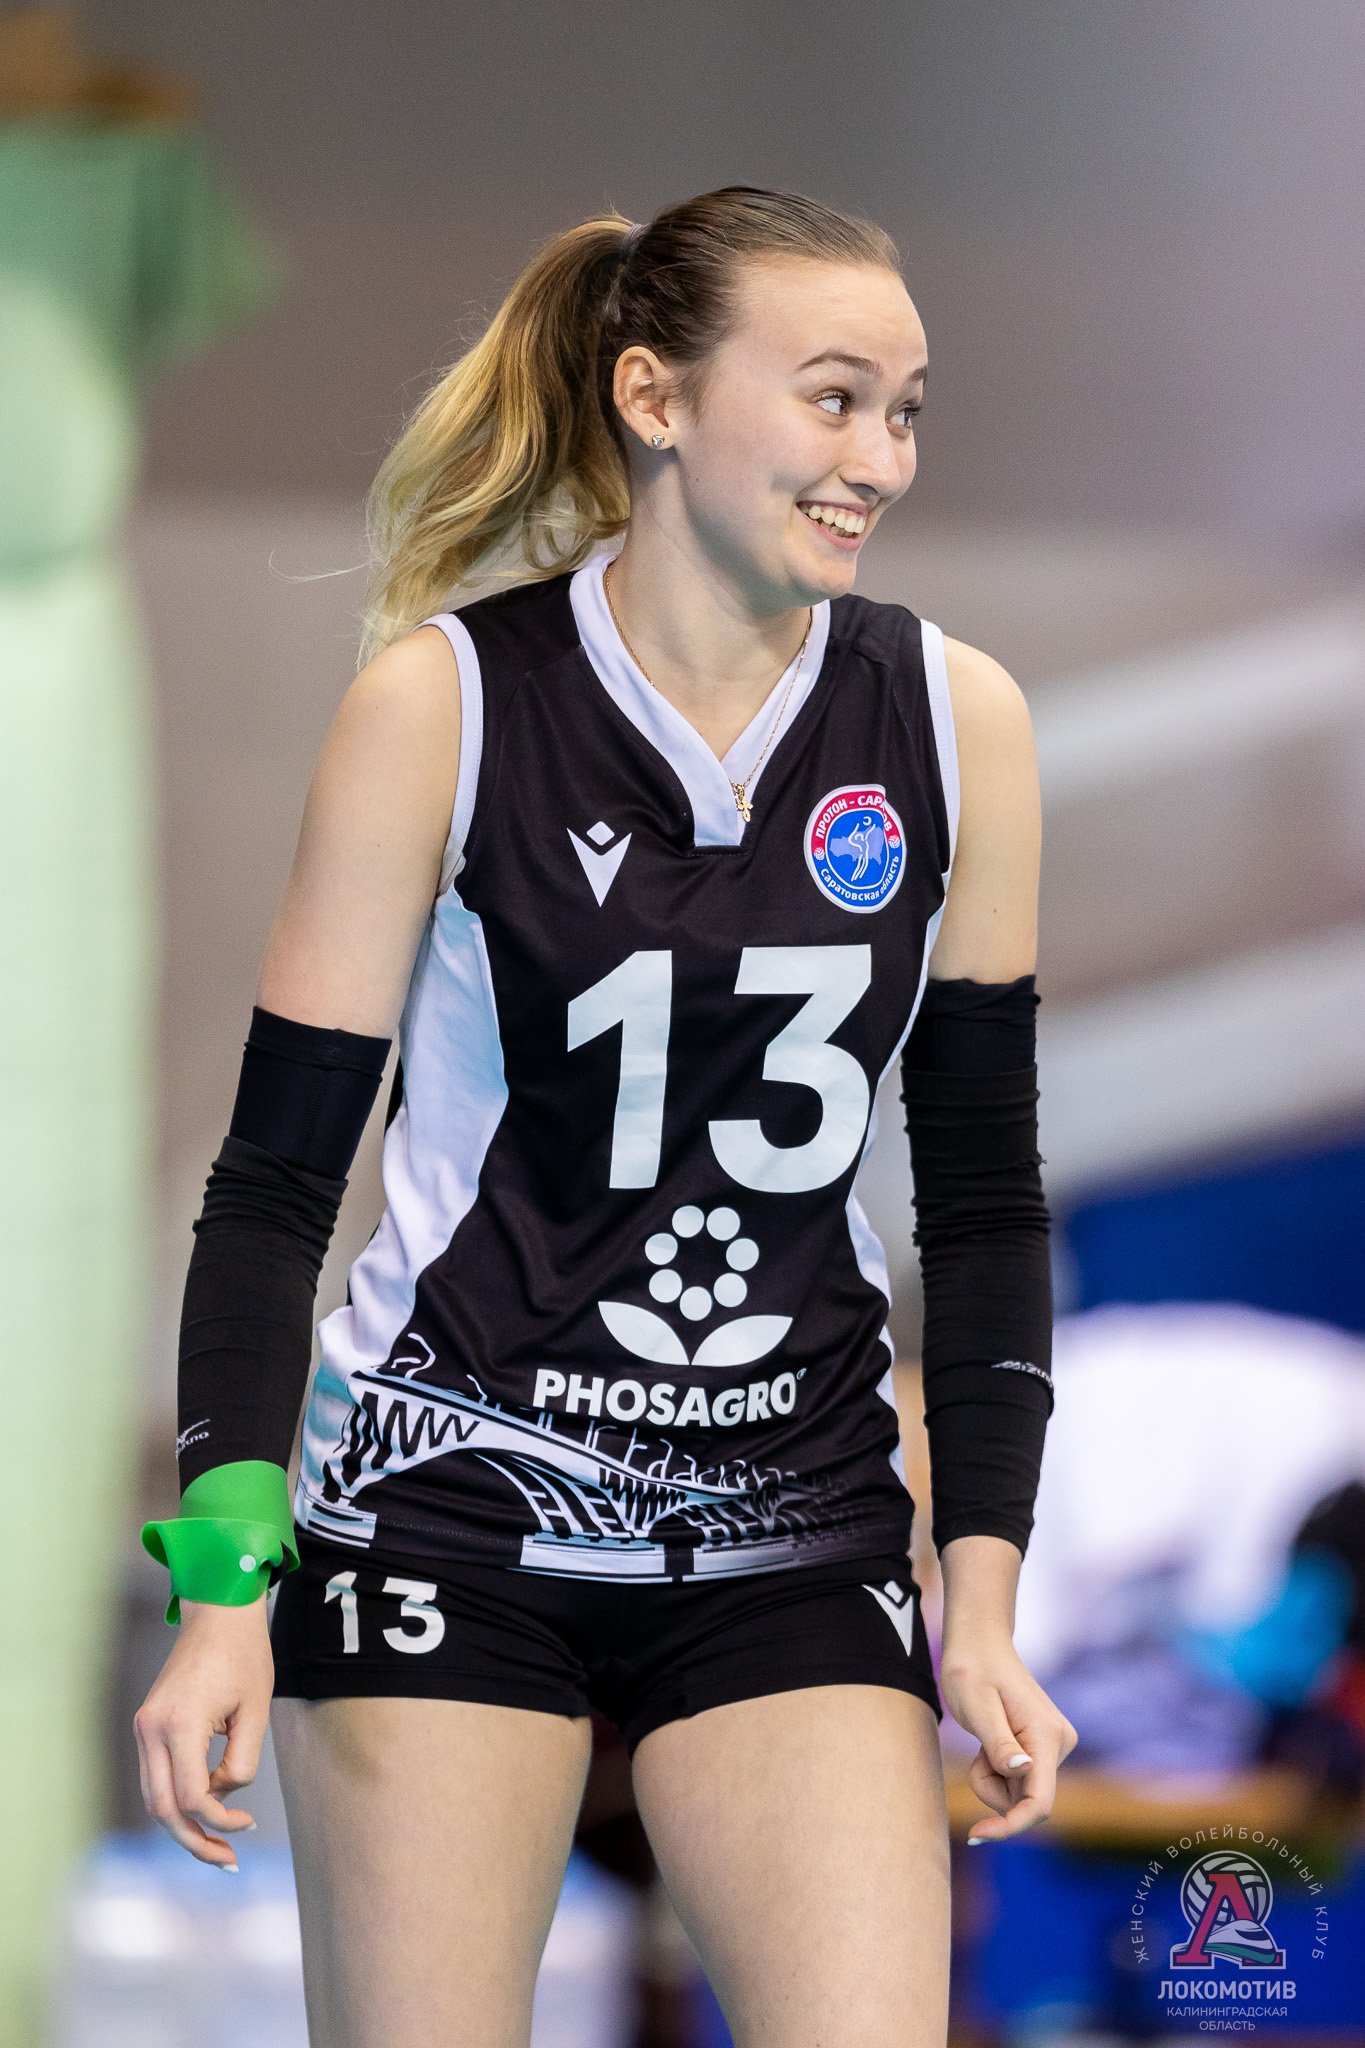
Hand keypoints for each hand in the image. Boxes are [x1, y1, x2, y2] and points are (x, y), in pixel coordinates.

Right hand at [132, 1595, 274, 1868]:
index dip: (221, 1822)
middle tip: (227, 1860)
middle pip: (163, 1809)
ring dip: (182, 1827)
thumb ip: (241, 1764)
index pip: (192, 1797)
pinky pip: (157, 1776)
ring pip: (154, 1798)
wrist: (219, 1613)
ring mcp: (144, 1727)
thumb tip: (221, 1799)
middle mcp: (151, 1729)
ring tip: (217, 1848)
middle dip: (193, 1842)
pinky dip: (177, 1800)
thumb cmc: (244, 1655)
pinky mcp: (147, 1725)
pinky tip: (206, 1812)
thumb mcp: (256, 1711)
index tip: (248, 1825)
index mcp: (180, 1724)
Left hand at [937, 1632, 1076, 1844]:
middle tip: (975, 1753)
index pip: (1039, 1803)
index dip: (1011, 1826)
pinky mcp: (1043, 1748)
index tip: (977, 1834)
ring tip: (981, 1742)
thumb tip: (1023, 1772)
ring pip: (1018, 1793)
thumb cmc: (972, 1668)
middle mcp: (1059, 1744)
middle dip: (992, 1789)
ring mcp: (1053, 1747)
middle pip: (1024, 1801)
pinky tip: (990, 1740)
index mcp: (1047, 1736)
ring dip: (991, 1779)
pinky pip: (1016, 1780)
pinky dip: (996, 1771)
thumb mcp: (976, 1706)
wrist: (979, 1643)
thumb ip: (999, 1743)